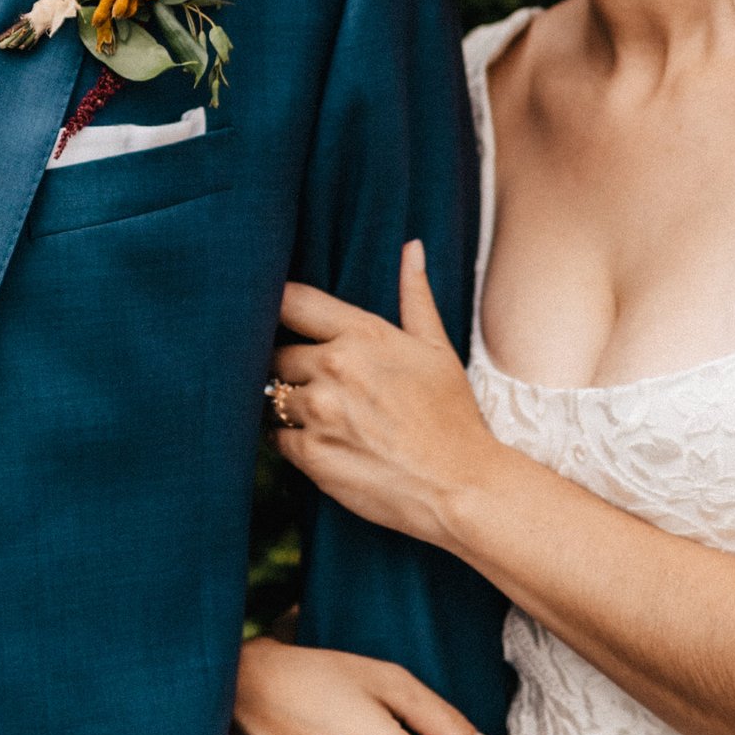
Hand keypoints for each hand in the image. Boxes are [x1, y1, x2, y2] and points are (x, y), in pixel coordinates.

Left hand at [272, 243, 503, 551]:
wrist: (460, 487)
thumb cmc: (452, 416)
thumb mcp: (437, 349)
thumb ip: (415, 295)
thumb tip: (412, 247)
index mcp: (362, 334)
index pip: (291, 300)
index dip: (277, 305)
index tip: (278, 317)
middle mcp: (334, 367)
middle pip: (276, 352)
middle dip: (291, 365)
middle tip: (319, 383)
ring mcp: (319, 412)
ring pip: (274, 397)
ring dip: (290, 405)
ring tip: (327, 417)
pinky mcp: (310, 455)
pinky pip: (278, 438)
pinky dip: (293, 441)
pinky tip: (326, 444)